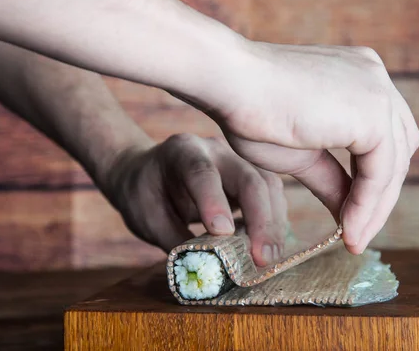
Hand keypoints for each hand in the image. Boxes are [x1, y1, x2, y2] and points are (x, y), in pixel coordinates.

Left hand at [102, 134, 287, 266]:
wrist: (148, 173)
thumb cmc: (144, 194)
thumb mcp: (147, 218)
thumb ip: (175, 240)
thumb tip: (207, 269)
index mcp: (181, 152)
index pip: (201, 172)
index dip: (214, 202)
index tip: (222, 233)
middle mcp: (214, 150)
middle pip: (247, 178)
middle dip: (260, 219)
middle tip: (262, 258)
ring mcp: (236, 160)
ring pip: (267, 185)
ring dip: (273, 223)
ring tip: (268, 257)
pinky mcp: (249, 175)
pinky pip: (270, 194)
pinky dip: (274, 221)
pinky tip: (269, 246)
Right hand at [205, 43, 418, 254]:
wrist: (231, 85)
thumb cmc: (252, 111)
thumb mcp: (301, 152)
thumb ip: (331, 177)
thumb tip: (349, 213)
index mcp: (357, 75)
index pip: (382, 135)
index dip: (371, 179)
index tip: (351, 216)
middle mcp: (374, 77)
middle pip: (397, 148)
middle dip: (380, 195)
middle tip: (357, 232)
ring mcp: (377, 92)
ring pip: (393, 163)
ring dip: (375, 207)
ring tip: (352, 239)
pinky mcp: (372, 114)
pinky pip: (380, 173)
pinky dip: (367, 206)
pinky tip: (348, 230)